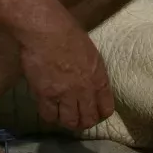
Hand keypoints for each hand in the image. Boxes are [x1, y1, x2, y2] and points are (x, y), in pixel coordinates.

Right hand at [16, 1, 114, 131]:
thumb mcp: (91, 53)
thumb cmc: (69, 33)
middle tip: (76, 118)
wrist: (46, 30)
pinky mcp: (46, 95)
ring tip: (62, 116)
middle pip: (88, 120)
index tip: (93, 113)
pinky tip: (49, 110)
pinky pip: (49, 116)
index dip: (99, 114)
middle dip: (83, 122)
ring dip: (67, 122)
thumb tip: (91, 86)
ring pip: (70, 122)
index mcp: (99, 78)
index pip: (106, 109)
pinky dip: (50, 116)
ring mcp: (65, 94)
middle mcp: (85, 90)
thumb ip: (93, 73)